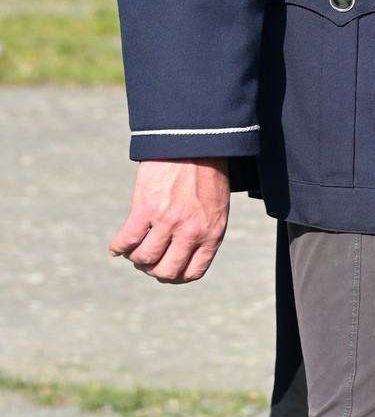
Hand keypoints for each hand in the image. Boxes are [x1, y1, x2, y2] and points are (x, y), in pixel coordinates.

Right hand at [110, 157, 230, 282]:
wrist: (195, 140)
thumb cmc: (207, 171)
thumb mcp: (216, 206)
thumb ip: (204, 229)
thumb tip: (184, 251)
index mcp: (212, 233)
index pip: (192, 272)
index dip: (175, 276)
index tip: (165, 270)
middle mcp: (191, 231)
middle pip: (165, 271)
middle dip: (153, 269)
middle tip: (146, 259)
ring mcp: (168, 221)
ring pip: (144, 258)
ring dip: (135, 257)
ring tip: (133, 249)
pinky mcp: (146, 208)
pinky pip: (127, 239)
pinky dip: (118, 247)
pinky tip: (116, 247)